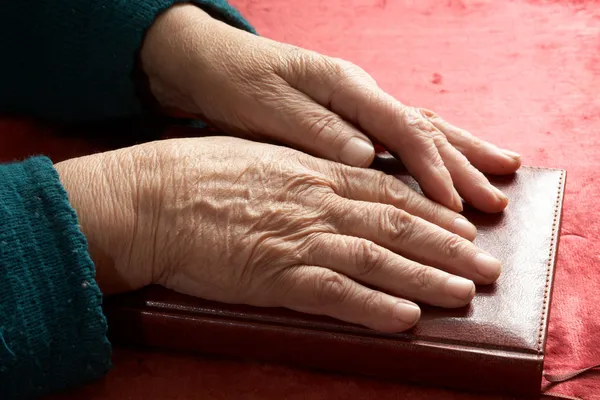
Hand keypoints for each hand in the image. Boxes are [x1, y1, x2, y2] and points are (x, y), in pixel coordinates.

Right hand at [55, 136, 500, 331]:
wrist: (155, 199)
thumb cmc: (199, 174)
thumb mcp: (261, 154)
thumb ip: (303, 168)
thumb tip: (332, 176)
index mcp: (314, 173)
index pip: (388, 193)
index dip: (432, 212)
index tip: (462, 226)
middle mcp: (318, 205)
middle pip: (399, 226)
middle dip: (449, 247)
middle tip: (485, 265)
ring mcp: (301, 240)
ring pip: (381, 260)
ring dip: (428, 278)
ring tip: (465, 292)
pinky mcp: (278, 277)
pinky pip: (338, 295)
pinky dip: (376, 307)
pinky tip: (408, 318)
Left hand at [140, 5, 521, 213]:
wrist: (212, 65)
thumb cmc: (236, 83)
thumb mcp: (269, 107)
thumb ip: (318, 130)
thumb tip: (367, 156)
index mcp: (346, 87)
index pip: (403, 129)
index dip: (432, 169)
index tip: (453, 205)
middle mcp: (361, 94)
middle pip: (425, 128)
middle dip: (463, 165)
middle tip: (498, 198)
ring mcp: (358, 106)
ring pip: (421, 130)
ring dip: (460, 157)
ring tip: (500, 175)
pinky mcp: (349, 120)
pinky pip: (401, 139)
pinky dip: (431, 156)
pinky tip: (450, 168)